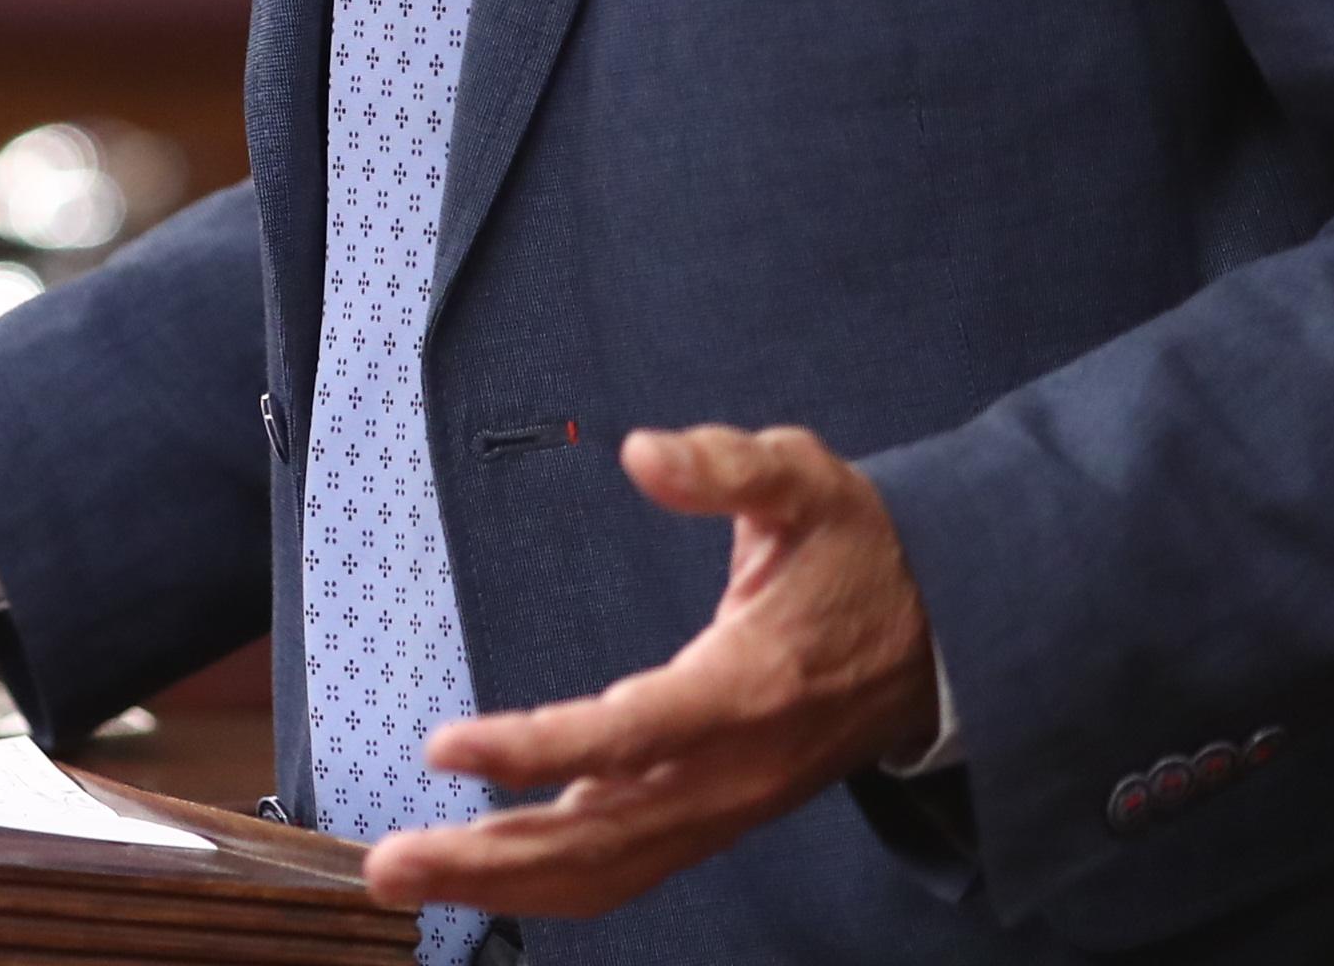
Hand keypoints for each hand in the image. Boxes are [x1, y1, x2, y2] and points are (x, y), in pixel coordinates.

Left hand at [366, 425, 936, 919]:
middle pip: (600, 836)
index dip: (535, 749)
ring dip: (504, 882)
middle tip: (386, 861)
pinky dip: (552, 882)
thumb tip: (645, 452)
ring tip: (404, 874)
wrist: (947, 633)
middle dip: (488, 856)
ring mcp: (727, 806)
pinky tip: (484, 873)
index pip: (628, 734)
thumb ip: (727, 465)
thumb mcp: (808, 480)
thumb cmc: (861, 551)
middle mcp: (734, 768)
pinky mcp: (716, 816)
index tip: (443, 747)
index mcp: (749, 684)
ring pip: (607, 870)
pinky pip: (627, 868)